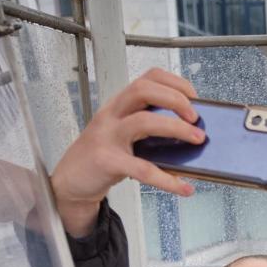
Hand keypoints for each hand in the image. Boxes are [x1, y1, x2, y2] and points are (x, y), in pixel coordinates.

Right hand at [50, 68, 203, 236]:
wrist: (70, 181)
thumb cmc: (102, 156)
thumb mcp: (123, 135)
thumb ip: (149, 129)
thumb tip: (190, 134)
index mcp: (119, 105)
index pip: (147, 78)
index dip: (174, 83)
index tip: (194, 96)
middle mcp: (111, 115)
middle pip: (143, 90)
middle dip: (175, 99)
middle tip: (195, 117)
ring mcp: (107, 136)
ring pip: (143, 121)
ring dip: (176, 128)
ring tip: (197, 139)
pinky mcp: (106, 161)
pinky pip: (141, 169)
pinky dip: (167, 180)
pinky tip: (184, 187)